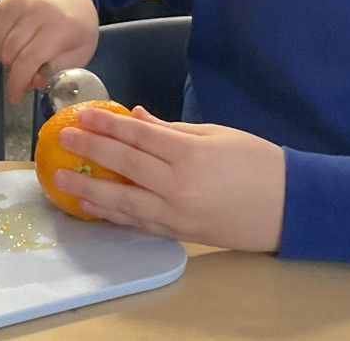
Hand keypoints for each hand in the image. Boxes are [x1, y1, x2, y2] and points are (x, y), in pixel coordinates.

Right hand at [0, 0, 97, 103]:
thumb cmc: (77, 21)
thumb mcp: (82, 49)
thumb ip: (61, 68)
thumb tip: (36, 81)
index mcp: (59, 27)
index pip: (29, 60)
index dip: (18, 82)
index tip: (15, 97)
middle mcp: (36, 12)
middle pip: (10, 53)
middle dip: (14, 70)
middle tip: (25, 72)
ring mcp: (17, 3)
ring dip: (5, 58)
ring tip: (20, 57)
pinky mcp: (3, 0)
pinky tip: (12, 44)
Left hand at [53, 106, 285, 251]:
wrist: (289, 206)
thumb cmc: (257, 163)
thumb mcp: (217, 134)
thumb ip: (172, 129)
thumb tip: (136, 118)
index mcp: (190, 154)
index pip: (138, 136)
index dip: (107, 125)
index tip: (82, 116)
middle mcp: (178, 185)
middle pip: (125, 165)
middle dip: (90, 150)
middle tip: (63, 139)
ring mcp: (177, 213)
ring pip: (124, 200)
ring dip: (89, 189)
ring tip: (60, 179)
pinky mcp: (179, 233)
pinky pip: (139, 223)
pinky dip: (113, 215)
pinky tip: (92, 207)